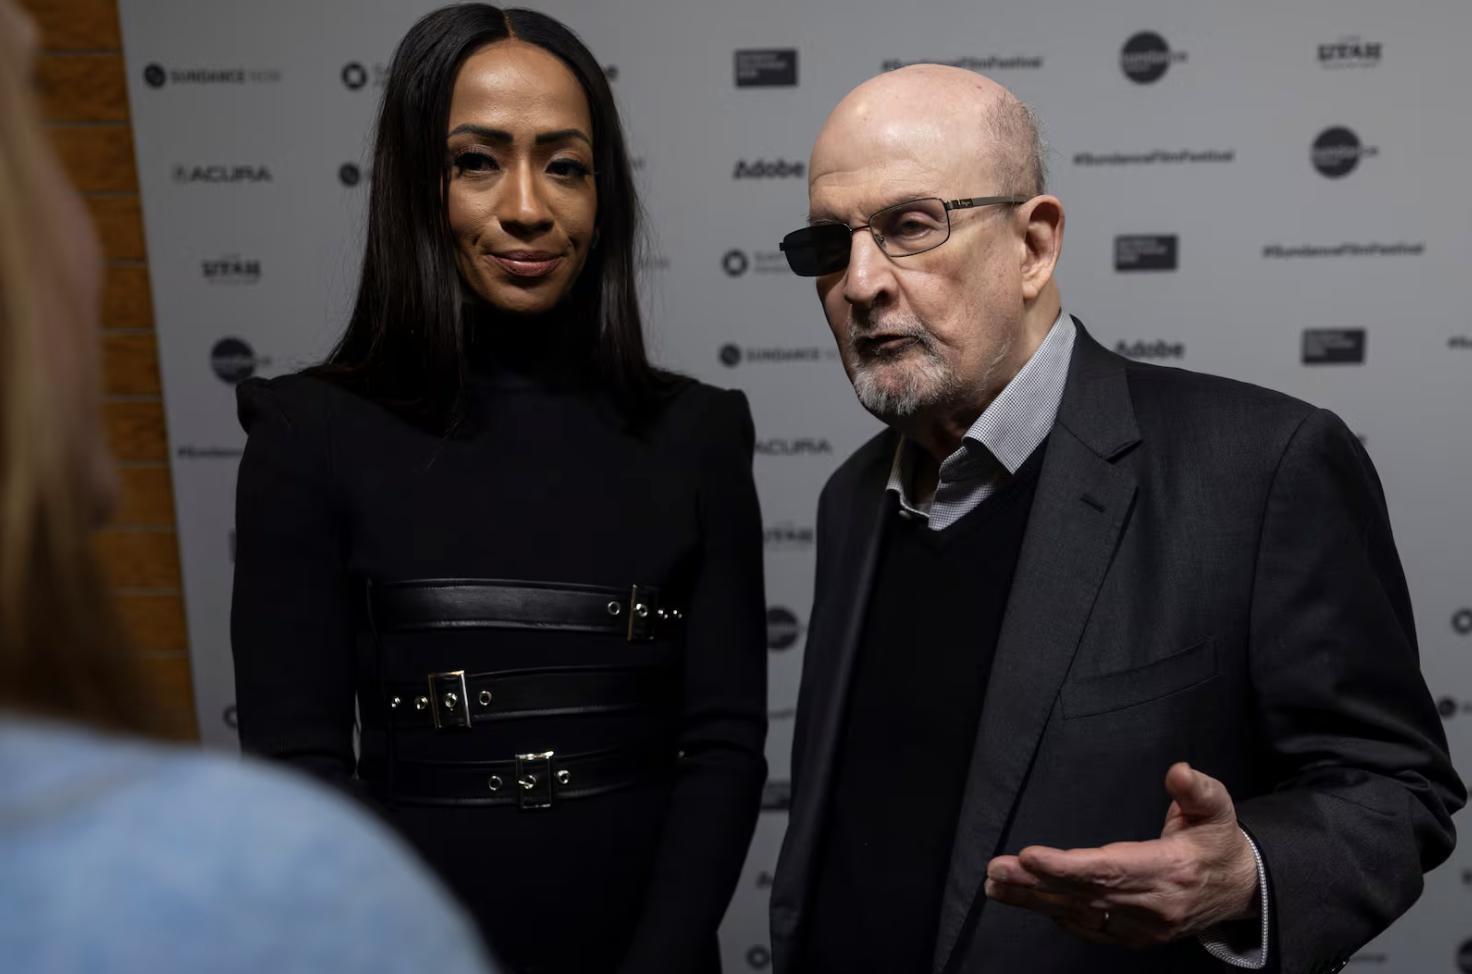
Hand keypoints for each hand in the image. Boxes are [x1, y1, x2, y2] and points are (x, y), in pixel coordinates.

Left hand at [983, 762, 1258, 948]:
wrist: (1242, 890)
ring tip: (996, 886)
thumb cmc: (1219, 842)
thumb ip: (1198, 790)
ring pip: (1081, 915)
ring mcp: (1144, 928)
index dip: (1066, 866)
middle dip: (1036, 883)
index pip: (1110, 870)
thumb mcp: (1219, 809)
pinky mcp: (1136, 938)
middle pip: (1085, 895)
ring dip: (1035, 901)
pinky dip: (1058, 916)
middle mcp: (1155, 905)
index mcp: (1172, 871)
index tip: (1029, 855)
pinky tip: (1029, 901)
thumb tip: (1178, 771)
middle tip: (995, 871)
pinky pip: (1090, 930)